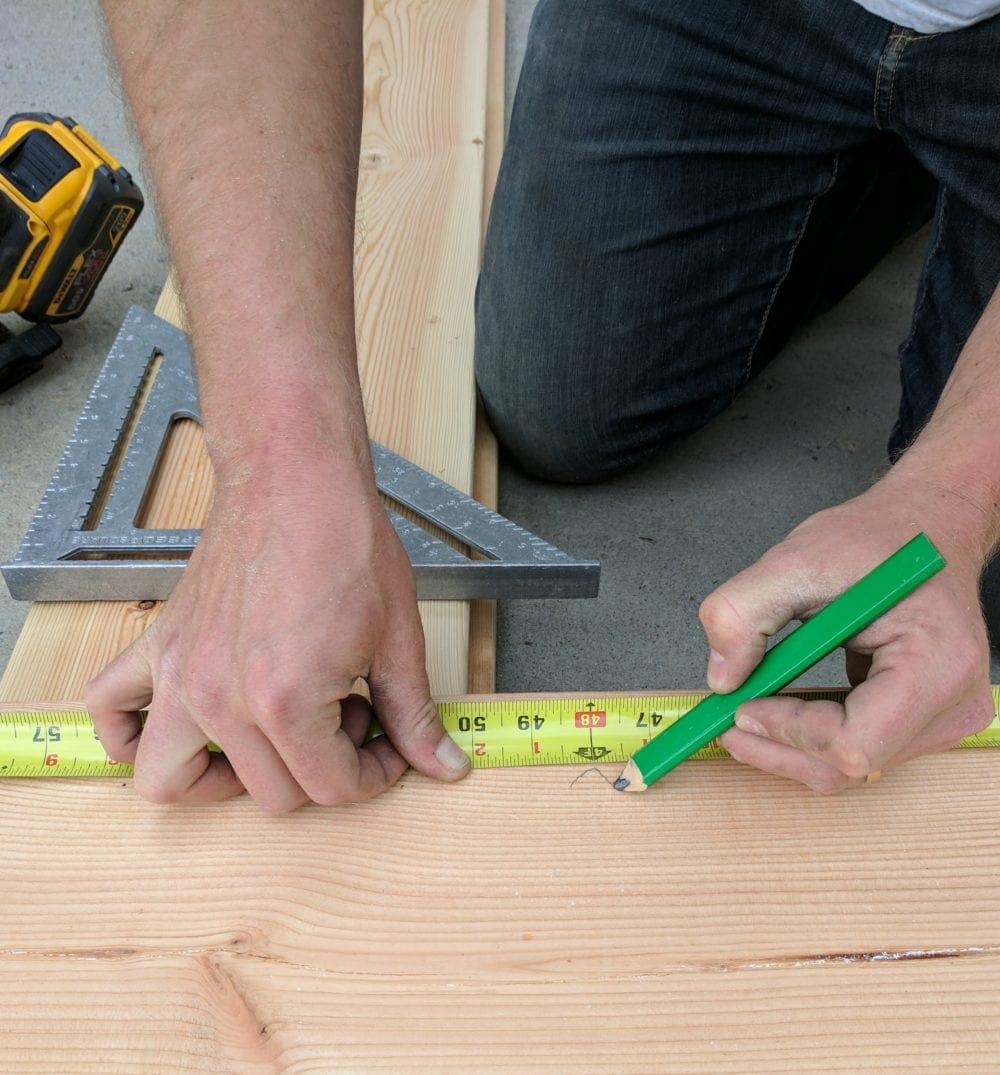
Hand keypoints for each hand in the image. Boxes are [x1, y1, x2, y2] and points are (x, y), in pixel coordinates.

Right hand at [84, 450, 470, 810]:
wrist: (297, 481)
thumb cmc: (346, 544)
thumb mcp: (397, 639)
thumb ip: (414, 715)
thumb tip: (444, 765)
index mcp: (286, 703)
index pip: (331, 787)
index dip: (374, 775)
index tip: (387, 747)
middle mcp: (220, 700)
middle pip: (272, 794)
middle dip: (324, 767)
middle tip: (348, 716)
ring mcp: (180, 676)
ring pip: (172, 782)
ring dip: (225, 783)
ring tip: (269, 746)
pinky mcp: (158, 647)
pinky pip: (108, 709)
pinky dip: (128, 734)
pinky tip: (180, 727)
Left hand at [700, 476, 994, 791]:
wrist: (924, 526)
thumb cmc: (879, 538)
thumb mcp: (796, 559)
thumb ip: (743, 612)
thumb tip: (722, 678)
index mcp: (935, 663)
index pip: (855, 743)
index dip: (789, 733)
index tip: (743, 705)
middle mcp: (952, 702)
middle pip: (852, 765)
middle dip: (779, 748)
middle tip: (727, 720)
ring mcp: (944, 717)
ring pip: (852, 766)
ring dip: (791, 745)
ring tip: (749, 708)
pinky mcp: (927, 719)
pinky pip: (860, 747)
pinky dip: (812, 734)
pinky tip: (783, 705)